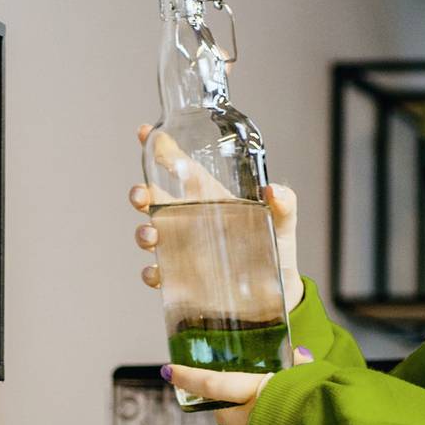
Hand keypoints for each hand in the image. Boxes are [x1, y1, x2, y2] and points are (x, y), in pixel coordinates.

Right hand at [129, 125, 302, 304]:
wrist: (276, 292)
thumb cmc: (276, 248)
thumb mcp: (283, 223)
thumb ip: (284, 205)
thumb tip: (274, 191)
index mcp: (210, 199)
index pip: (182, 169)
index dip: (163, 149)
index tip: (146, 132)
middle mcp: (190, 222)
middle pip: (154, 200)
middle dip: (139, 194)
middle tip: (140, 195)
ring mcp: (183, 250)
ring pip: (150, 235)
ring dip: (143, 233)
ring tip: (152, 235)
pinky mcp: (182, 280)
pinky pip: (158, 275)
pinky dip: (151, 273)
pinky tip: (157, 273)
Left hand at [168, 359, 311, 424]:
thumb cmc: (323, 402)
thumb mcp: (312, 375)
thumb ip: (303, 365)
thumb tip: (303, 353)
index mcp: (257, 392)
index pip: (212, 385)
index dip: (188, 378)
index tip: (168, 371)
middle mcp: (253, 415)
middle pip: (221, 412)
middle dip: (215, 403)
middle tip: (215, 390)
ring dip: (236, 415)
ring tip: (249, 403)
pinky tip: (274, 420)